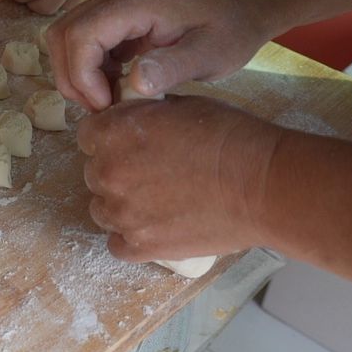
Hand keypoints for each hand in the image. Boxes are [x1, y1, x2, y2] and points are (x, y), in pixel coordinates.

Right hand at [46, 0, 276, 111]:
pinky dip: (89, 67)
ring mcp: (113, 0)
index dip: (82, 75)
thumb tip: (134, 85)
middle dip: (73, 77)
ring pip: (66, 36)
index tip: (107, 105)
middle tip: (102, 107)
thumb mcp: (211, 54)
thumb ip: (172, 67)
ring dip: (78, 73)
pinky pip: (83, 39)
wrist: (241, 6)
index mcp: (137, 1)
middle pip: (63, 34)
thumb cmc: (231, 30)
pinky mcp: (114, 12)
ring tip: (109, 98)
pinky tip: (115, 84)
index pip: (81, 34)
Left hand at [77, 96, 282, 263]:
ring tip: (159, 201)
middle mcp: (108, 173)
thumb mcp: (179, 105)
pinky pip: (117, 244)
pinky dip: (132, 238)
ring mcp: (122, 214)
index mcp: (112, 133)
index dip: (111, 138)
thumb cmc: (228, 136)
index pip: (89, 136)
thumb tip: (132, 123)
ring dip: (122, 205)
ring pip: (102, 210)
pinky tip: (156, 227)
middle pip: (95, 174)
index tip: (133, 143)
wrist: (262, 184)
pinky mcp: (141, 246)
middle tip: (154, 172)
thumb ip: (142, 116)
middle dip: (118, 171)